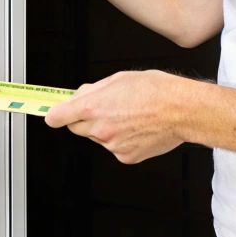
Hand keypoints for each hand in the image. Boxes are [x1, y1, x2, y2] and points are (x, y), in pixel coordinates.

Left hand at [43, 70, 191, 164]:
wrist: (182, 110)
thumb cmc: (155, 91)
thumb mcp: (118, 79)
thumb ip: (92, 90)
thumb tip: (78, 96)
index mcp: (93, 107)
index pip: (57, 117)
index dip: (56, 115)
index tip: (53, 114)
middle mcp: (99, 128)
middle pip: (77, 128)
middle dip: (84, 119)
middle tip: (104, 109)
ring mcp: (112, 145)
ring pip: (98, 138)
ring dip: (106, 129)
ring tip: (129, 116)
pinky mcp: (125, 157)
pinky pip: (115, 148)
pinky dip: (121, 140)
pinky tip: (136, 128)